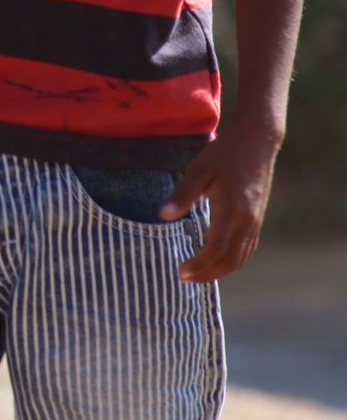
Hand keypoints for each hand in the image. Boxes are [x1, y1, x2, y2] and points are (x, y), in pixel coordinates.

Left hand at [159, 126, 279, 281]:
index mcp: (231, 209)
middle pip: (230, 260)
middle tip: (185, 278)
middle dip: (207, 274)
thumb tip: (162, 215)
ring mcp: (255, 221)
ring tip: (198, 274)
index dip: (198, 264)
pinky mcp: (257, 218)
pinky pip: (247, 248)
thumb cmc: (224, 153)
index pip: (215, 248)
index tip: (181, 272)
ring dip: (220, 270)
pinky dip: (232, 260)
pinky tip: (218, 258)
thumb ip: (182, 194)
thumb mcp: (198, 169)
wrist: (257, 142)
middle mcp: (246, 220)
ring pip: (240, 257)